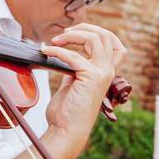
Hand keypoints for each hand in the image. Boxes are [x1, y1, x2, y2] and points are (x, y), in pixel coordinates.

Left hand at [43, 24, 125, 143]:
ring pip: (94, 39)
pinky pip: (73, 56)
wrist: (66, 130)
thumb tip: (64, 53)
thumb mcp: (73, 82)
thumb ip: (74, 67)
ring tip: (54, 41)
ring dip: (71, 36)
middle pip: (105, 35)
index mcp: (105, 71)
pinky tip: (45, 53)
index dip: (95, 32)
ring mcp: (101, 73)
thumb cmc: (68, 111)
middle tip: (63, 34)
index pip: (113, 43)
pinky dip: (56, 51)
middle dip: (83, 28)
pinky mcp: (91, 77)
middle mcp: (107, 71)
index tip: (74, 33)